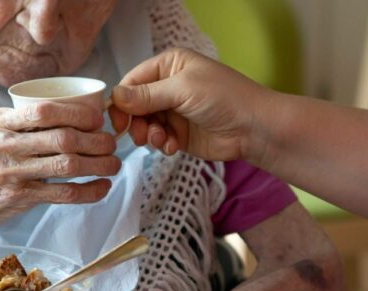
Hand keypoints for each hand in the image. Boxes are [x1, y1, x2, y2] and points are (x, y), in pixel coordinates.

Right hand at [0, 102, 120, 244]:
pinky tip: (102, 189)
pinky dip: (89, 191)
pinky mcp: (17, 199)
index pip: (45, 109)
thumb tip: (58, 120)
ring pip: (69, 164)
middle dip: (97, 139)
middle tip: (112, 142)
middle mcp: (4, 144)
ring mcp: (11, 172)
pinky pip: (63, 194)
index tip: (97, 117)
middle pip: (64, 136)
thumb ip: (14, 127)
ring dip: (99, 164)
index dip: (79, 112)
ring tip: (114, 165)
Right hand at [108, 48, 271, 161]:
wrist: (253, 128)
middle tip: (139, 135)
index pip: (133, 81)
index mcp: (169, 66)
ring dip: (149, 135)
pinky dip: (161, 144)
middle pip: (135, 105)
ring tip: (161, 140)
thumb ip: (147, 95)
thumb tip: (115, 97)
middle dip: (135, 121)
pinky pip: (159, 140)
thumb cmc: (224, 98)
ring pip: (144, 124)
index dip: (121, 100)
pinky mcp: (179, 134)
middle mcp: (168, 87)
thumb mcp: (183, 90)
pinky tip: (172, 147)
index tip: (116, 120)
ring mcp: (174, 112)